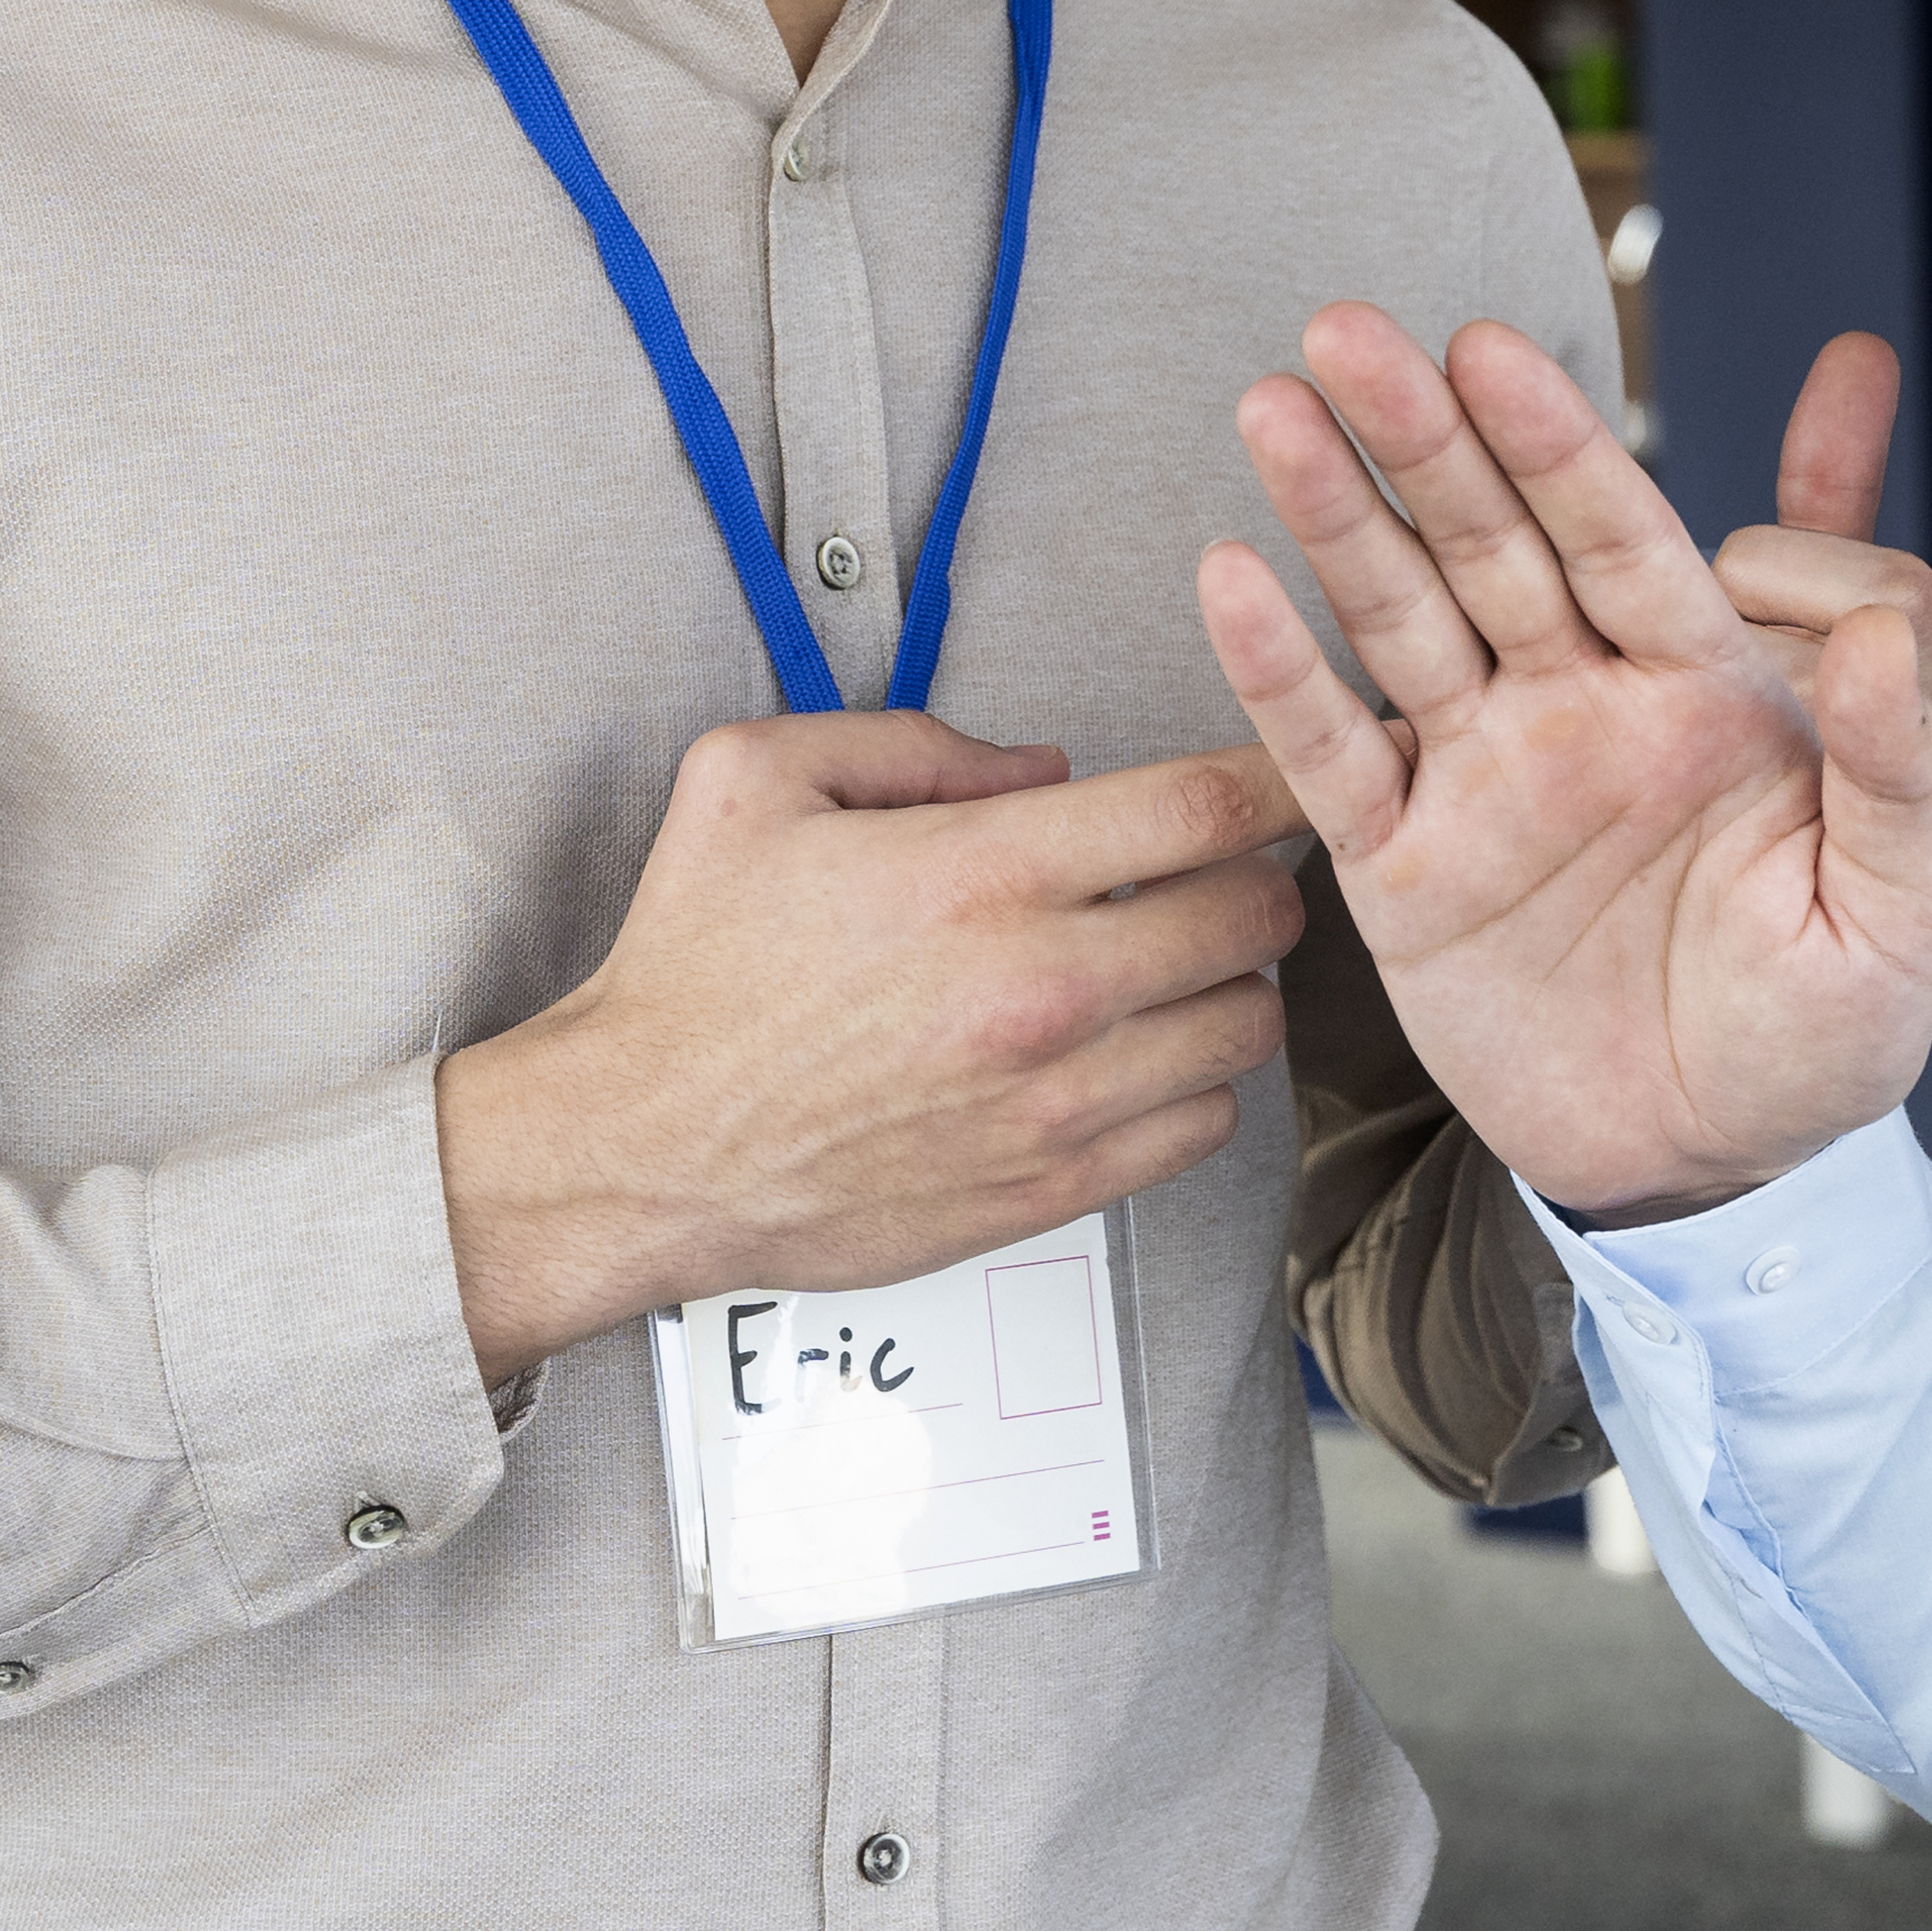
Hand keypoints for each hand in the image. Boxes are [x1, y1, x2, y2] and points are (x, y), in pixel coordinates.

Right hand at [435, 716, 1310, 1385]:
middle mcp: (1037, 988)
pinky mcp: (1047, 1188)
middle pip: (1253, 916)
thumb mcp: (753, 779)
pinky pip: (1201, 1127)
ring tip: (1181, 965)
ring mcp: (1052, 1100)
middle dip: (1259, 877)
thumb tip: (1042, 769)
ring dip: (1233, 983)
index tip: (1288, 770)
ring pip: (1245, 1027)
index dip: (1273, 776)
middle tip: (1226, 870)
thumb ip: (909, 742)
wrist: (643, 1144)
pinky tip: (1144, 1054)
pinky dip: (1198, 1082)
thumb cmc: (692, 969)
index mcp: (977, 874)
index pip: (1201, 808)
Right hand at [1194, 309, 1931, 1220]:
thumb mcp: (1897, 914)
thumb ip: (1895, 769)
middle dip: (1424, 435)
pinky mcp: (1404, 869)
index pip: (1622, 536)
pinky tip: (1230, 575)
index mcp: (1703, 688)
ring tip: (1273, 402)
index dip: (1558, 446)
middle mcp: (1581, 704)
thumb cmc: (1820, 1033)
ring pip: (1398, 619)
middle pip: (1492, 543)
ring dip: (1334, 513)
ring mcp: (1482, 776)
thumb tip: (1873, 633)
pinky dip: (1278, 674)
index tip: (1498, 354)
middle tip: (1351, 326)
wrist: (1713, 1167)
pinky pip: (1331, 758)